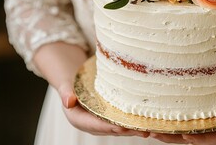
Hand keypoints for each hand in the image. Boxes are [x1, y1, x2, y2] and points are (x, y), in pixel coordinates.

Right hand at [34, 42, 148, 136]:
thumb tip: (68, 101)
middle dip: (127, 130)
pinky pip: (124, 123)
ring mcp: (102, 124)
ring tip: (149, 128)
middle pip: (112, 129)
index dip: (110, 126)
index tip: (123, 127)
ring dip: (134, 129)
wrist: (73, 84)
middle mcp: (92, 125)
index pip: (97, 125)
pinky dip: (135, 123)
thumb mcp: (65, 86)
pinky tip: (149, 121)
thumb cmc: (70, 84)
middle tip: (143, 129)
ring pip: (120, 129)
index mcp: (80, 120)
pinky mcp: (111, 120)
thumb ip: (66, 93)